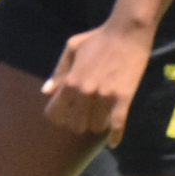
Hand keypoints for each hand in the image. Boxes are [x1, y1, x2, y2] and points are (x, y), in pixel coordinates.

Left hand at [42, 14, 152, 145]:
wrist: (127, 32)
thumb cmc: (97, 38)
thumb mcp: (71, 49)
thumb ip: (58, 72)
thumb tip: (46, 91)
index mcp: (70, 81)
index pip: (55, 112)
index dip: (58, 117)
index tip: (64, 117)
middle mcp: (85, 92)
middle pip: (75, 124)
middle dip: (77, 123)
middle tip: (83, 119)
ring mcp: (105, 97)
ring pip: (96, 126)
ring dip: (96, 126)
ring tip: (99, 120)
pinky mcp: (123, 98)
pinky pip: (117, 125)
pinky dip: (115, 136)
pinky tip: (113, 143)